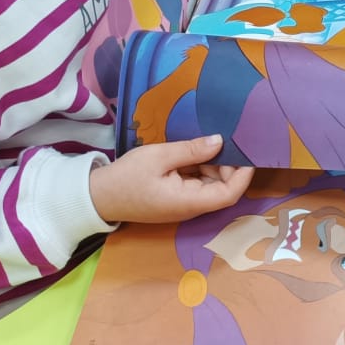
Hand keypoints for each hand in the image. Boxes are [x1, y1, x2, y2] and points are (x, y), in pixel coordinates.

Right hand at [89, 135, 253, 225]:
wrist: (98, 197)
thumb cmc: (127, 177)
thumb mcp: (159, 156)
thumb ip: (192, 150)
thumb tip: (220, 141)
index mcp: (189, 201)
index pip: (229, 194)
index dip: (242, 174)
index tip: (245, 150)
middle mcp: (191, 207)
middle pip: (223, 189)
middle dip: (227, 165)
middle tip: (221, 138)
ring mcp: (183, 204)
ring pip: (211, 185)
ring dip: (212, 164)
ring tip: (204, 141)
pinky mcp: (176, 199)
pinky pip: (197, 184)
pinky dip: (200, 168)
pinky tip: (193, 151)